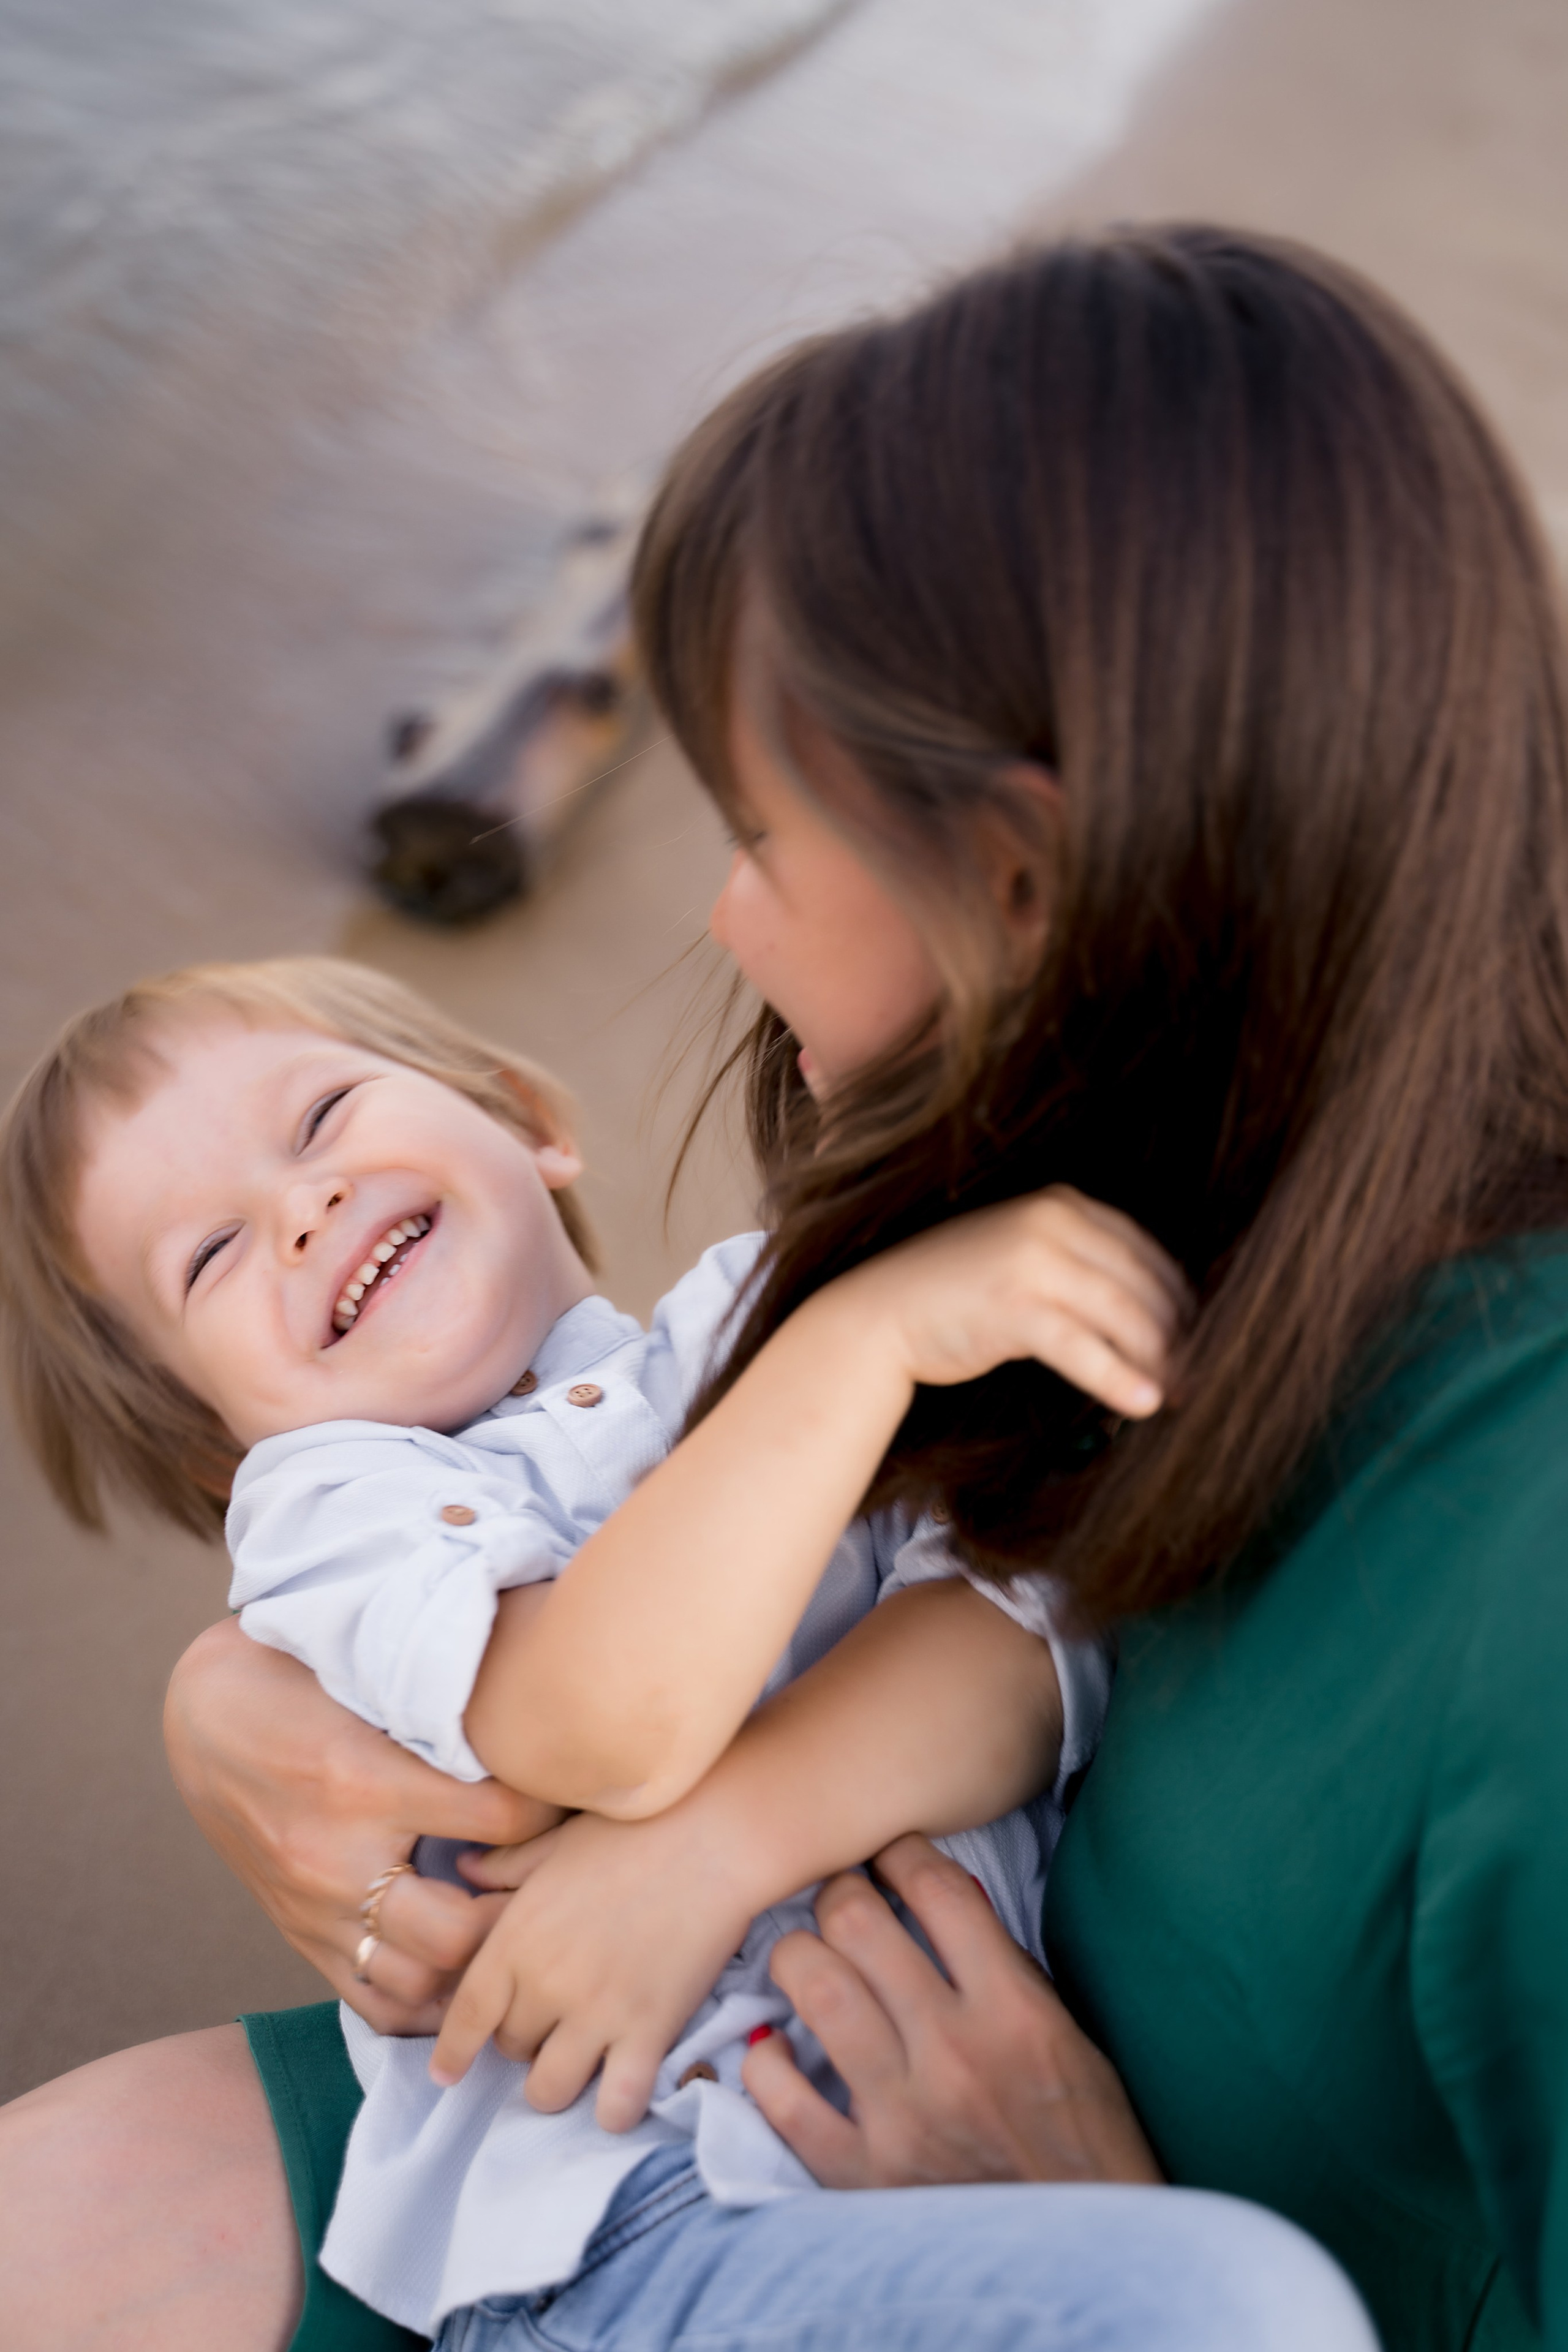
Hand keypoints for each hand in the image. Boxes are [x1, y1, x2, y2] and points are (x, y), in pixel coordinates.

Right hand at [164, 1616, 560, 2031]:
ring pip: (420, 1980)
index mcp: (365, 1782)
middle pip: (461, 1930)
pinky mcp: (300, 1935)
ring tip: (513, 1927)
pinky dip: (426, 1997)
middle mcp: (338, 1859)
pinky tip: (462, 1970)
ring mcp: (314, 1909)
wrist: (204, 1717)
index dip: (555, 1810)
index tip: (577, 1797)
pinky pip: (372, 2000)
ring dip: (475, 1962)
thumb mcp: (372, 1679)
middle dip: (517, 1912)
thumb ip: (447, 1710)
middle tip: (551, 1883)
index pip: (502, 1818)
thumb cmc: (300, 1682)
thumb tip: (538, 1714)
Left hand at [430, 1803, 754, 2129]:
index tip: (446, 2074)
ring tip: (578, 2064)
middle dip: (522, 2045)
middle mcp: (546, 1983)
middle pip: (510, 2049)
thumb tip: (465, 1869)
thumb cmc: (634, 1829)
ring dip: (557, 2084)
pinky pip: (615, 2105)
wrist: (713, 1837)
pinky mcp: (648, 2032)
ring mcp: (597, 2013)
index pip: (466, 2014)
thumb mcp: (556, 1843)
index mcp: (517, 1936)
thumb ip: (506, 1866)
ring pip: (549, 2090)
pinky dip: (612, 2110)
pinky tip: (619, 2092)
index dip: (452, 2051)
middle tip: (549, 2027)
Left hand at [743, 1835, 1161, 2187]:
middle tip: (841, 1897)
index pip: (937, 1889)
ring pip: (813, 1988)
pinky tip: (778, 2045)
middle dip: (840, 1891)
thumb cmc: (1083, 2140)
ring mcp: (902, 2116)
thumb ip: (1004, 1967)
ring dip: (798, 1956)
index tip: (889, 1852)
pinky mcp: (860, 2176)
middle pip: (858, 1923)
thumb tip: (939, 1894)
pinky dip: (766, 2062)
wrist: (1090, 2258)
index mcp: (1014, 2012)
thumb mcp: (1068, 2037)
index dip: (901, 1851)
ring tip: (806, 1956)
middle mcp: (954, 2054)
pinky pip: (782, 2097)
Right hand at [832, 1187, 1188, 1420]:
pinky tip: (1143, 1404)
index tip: (1194, 1341)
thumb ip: (1080, 1265)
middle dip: (1177, 1337)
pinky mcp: (1015, 1306)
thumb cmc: (956, 1292)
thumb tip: (1150, 1314)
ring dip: (1159, 1362)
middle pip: (1143, 1285)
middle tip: (1196, 1378)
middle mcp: (1052, 1221)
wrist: (880, 1311)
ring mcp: (1033, 1260)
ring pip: (1123, 1316)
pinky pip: (1084, 1347)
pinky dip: (1119, 1378)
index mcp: (1062, 1202)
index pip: (1146, 1252)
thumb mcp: (1024, 1255)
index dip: (1179, 1302)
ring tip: (1177, 1397)